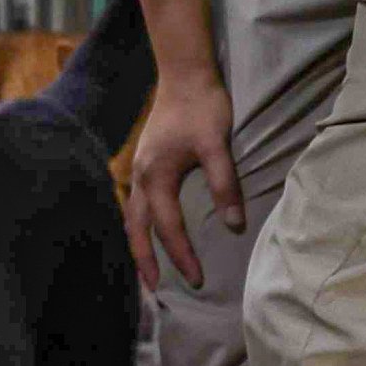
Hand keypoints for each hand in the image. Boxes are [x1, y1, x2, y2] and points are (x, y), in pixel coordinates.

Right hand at [125, 68, 242, 288]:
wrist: (184, 74)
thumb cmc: (202, 107)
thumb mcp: (217, 146)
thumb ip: (224, 185)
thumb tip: (233, 226)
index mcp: (156, 177)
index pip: (169, 228)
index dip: (182, 256)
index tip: (197, 280)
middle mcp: (140, 177)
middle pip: (136, 230)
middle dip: (145, 261)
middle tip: (154, 291)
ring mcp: (138, 170)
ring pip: (131, 218)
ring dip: (138, 245)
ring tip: (146, 269)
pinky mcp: (144, 162)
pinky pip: (134, 204)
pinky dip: (139, 225)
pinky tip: (148, 231)